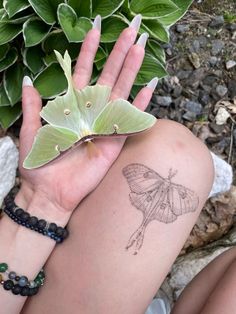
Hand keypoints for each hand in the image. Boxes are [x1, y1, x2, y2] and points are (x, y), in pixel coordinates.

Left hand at [16, 15, 156, 217]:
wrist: (50, 192)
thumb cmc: (40, 163)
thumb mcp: (32, 131)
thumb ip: (33, 106)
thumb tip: (29, 80)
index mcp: (72, 106)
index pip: (82, 72)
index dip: (89, 52)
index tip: (96, 30)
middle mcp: (91, 111)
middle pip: (107, 76)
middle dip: (118, 53)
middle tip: (132, 30)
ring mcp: (105, 124)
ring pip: (121, 92)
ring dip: (131, 71)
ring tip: (141, 49)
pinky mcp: (115, 140)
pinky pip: (130, 119)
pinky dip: (140, 104)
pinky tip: (149, 86)